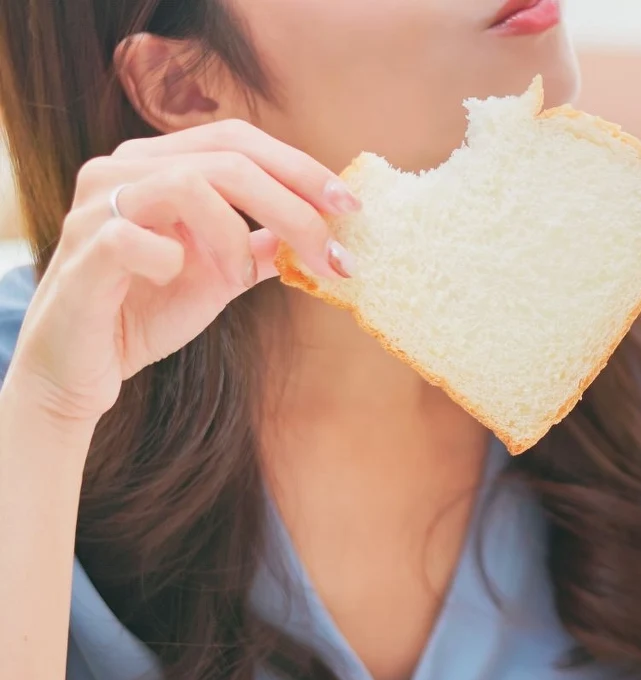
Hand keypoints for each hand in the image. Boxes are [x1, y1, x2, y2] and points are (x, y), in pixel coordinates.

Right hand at [6, 119, 358, 425]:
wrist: (83, 370)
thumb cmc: (147, 312)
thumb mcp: (222, 274)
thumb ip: (264, 245)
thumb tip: (325, 231)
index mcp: (158, 164)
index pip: (239, 140)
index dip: (300, 167)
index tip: (350, 205)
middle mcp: (123, 169)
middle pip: (228, 157)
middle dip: (293, 204)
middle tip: (332, 251)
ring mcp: (97, 204)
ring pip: (188, 184)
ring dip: (236, 235)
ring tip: (242, 276)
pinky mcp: (83, 249)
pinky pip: (137, 237)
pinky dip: (172, 261)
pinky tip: (175, 281)